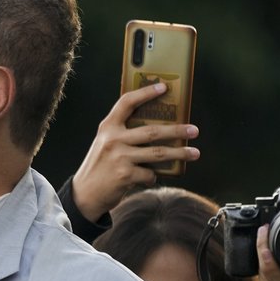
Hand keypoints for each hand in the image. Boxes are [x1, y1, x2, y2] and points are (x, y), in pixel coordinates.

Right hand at [70, 83, 199, 222]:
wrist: (85, 193)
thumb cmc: (100, 166)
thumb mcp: (105, 143)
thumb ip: (123, 134)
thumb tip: (158, 129)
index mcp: (108, 127)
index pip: (127, 102)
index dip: (145, 93)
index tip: (163, 87)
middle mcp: (113, 139)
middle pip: (152, 131)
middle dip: (177, 131)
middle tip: (194, 130)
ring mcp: (119, 157)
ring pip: (158, 153)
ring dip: (180, 153)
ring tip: (194, 153)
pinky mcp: (125, 175)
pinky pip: (150, 174)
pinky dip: (153, 176)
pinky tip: (149, 177)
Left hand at [255, 223, 279, 280]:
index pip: (273, 270)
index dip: (265, 251)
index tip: (265, 233)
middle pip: (263, 267)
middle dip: (261, 247)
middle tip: (264, 231)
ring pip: (260, 271)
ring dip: (262, 256)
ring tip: (267, 242)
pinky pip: (259, 277)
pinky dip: (263, 266)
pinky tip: (268, 259)